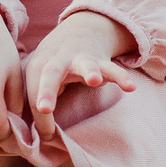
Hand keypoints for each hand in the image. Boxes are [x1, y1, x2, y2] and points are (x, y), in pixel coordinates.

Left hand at [25, 12, 137, 140]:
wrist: (81, 29)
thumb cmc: (55, 63)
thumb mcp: (40, 76)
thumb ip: (37, 100)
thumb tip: (37, 136)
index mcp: (38, 66)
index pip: (34, 96)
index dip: (39, 118)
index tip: (46, 137)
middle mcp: (58, 60)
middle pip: (49, 74)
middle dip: (46, 91)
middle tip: (44, 109)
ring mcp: (81, 58)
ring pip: (85, 64)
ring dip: (90, 71)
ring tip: (94, 80)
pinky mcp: (101, 60)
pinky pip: (112, 69)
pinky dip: (121, 77)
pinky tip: (130, 87)